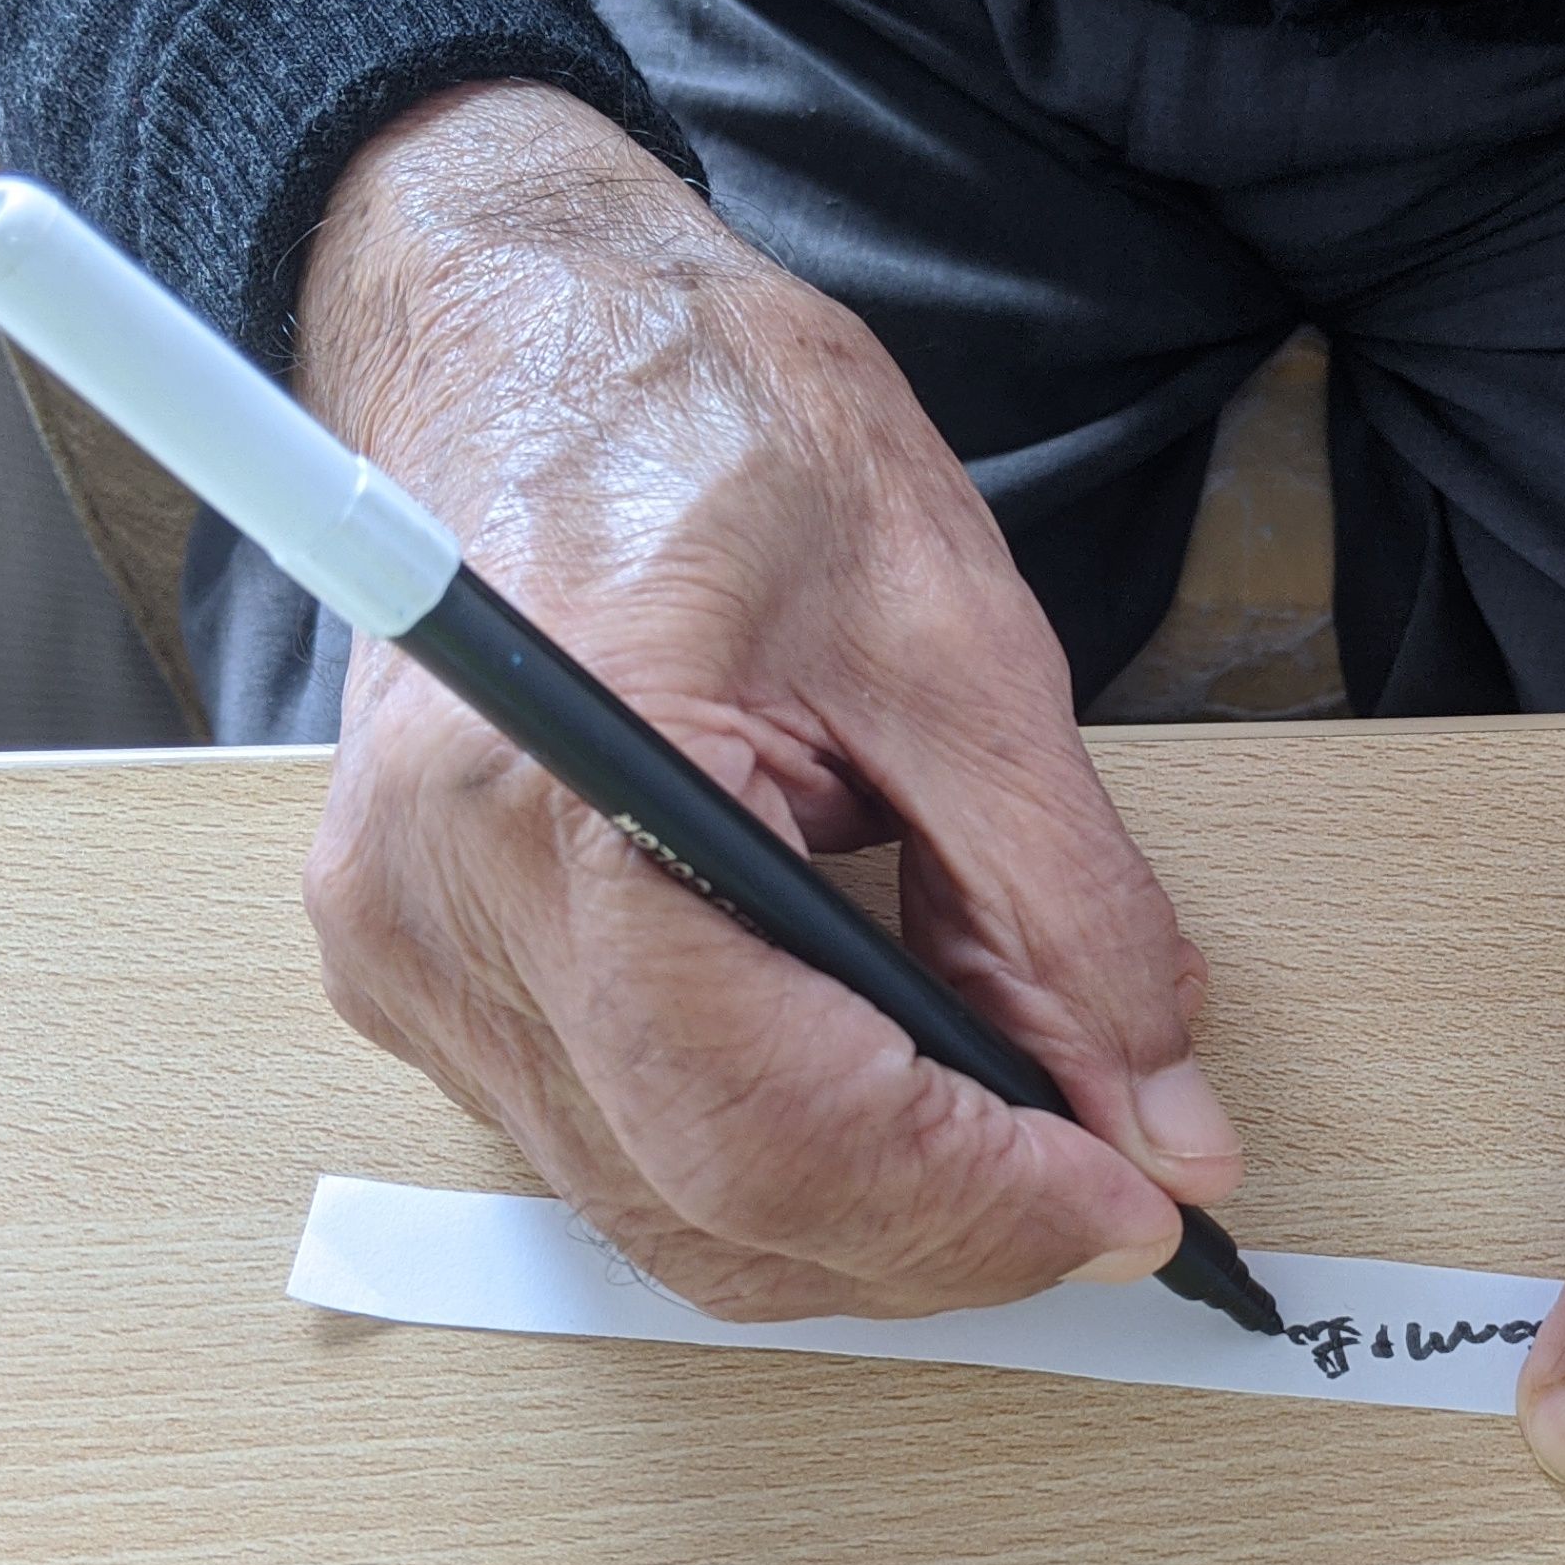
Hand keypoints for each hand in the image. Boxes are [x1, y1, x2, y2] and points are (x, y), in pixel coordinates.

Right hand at [298, 83, 1237, 1315]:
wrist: (522, 330)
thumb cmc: (706, 418)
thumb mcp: (958, 639)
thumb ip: (1065, 909)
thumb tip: (1156, 1117)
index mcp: (555, 796)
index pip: (769, 1124)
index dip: (972, 1205)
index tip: (1132, 1207)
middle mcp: (438, 912)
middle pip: (713, 1206)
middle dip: (938, 1235)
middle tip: (1109, 1184)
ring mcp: (407, 959)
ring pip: (662, 1212)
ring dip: (864, 1220)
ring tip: (1016, 1136)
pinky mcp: (419, 976)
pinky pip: (614, 1152)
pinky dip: (773, 1165)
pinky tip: (883, 1093)